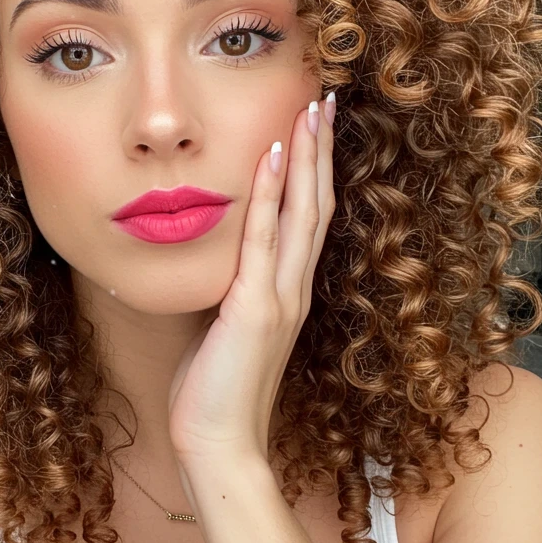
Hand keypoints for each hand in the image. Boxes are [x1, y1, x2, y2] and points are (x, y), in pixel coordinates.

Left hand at [167, 95, 335, 466]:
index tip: (315, 126)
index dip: (314, 170)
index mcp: (287, 293)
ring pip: (301, 213)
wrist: (220, 444)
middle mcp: (293, 289)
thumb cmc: (214, 392)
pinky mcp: (254, 311)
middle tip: (327, 97)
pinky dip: (270, 196)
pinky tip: (271, 156)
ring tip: (311, 109)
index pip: (308, 219)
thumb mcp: (222, 329)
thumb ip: (229, 292)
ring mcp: (279, 299)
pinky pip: (263, 241)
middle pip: (317, 204)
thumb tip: (215, 260)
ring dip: (306, 158)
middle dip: (321, 149)